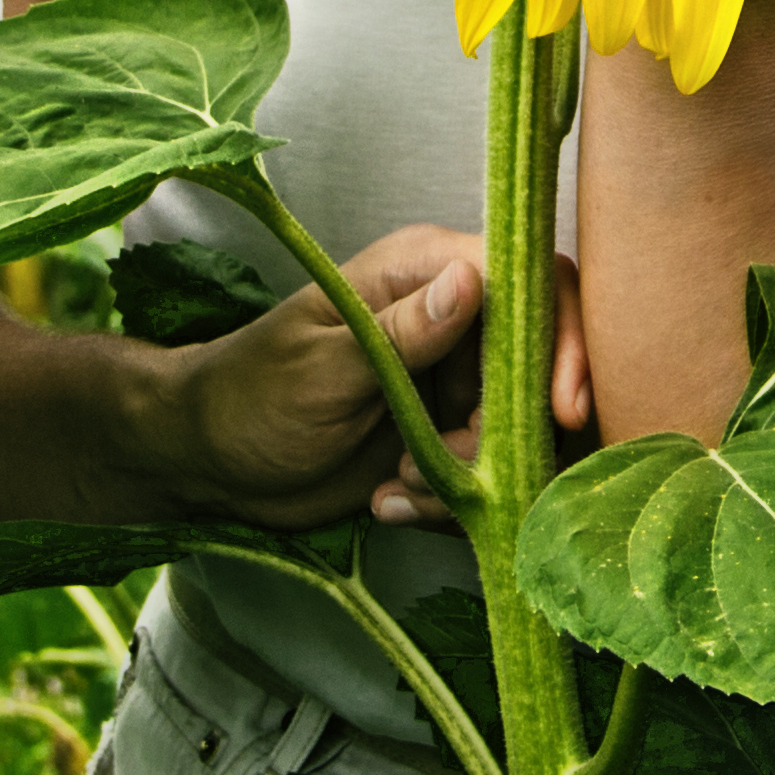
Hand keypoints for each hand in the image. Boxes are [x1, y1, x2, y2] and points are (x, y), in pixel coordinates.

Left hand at [162, 227, 590, 533]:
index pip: (534, 284)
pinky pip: (490, 476)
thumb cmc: (250, 394)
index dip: (563, 341)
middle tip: (453, 466)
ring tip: (399, 484)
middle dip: (509, 432)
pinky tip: (389, 503)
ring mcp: (456, 382)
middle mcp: (456, 320)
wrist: (211, 462)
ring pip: (522, 433)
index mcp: (427, 271)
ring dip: (475, 476)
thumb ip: (404, 331)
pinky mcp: (450, 440)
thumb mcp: (324, 366)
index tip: (561, 409)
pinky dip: (451, 503)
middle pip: (544, 368)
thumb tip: (475, 281)